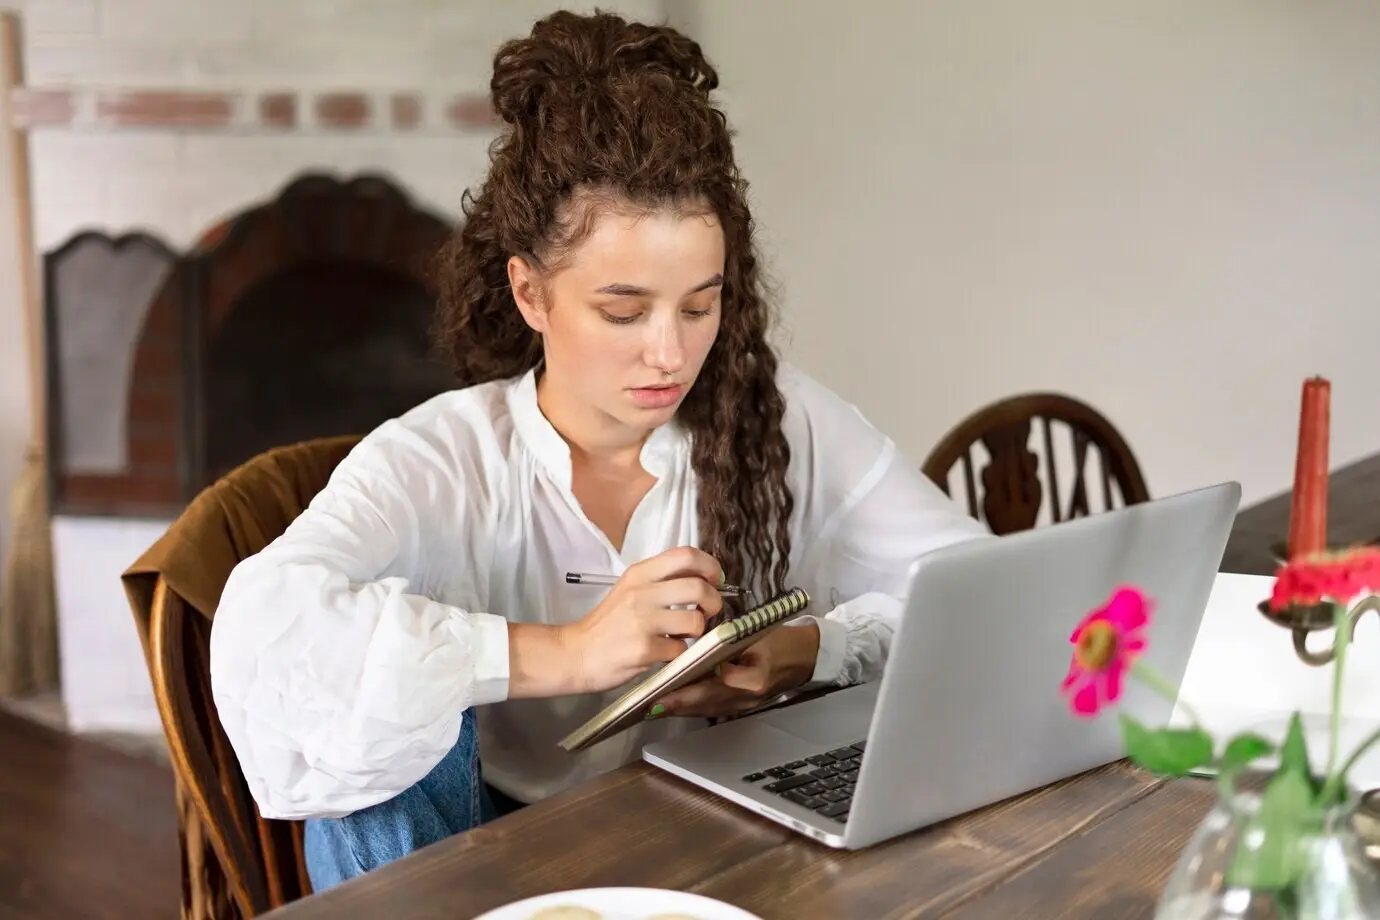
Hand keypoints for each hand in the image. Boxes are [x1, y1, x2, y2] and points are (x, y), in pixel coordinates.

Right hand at [562, 546, 724, 694]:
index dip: (710, 566)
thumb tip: (703, 579)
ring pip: (695, 620)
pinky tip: (666, 651)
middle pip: (699, 586)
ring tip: (683, 634)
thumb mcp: (630, 589)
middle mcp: (642, 592)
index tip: (715, 580)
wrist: (575, 653)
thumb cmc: (608, 623)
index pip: (686, 555)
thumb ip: (661, 581)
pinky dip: (679, 653)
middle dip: (714, 602)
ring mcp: (643, 621)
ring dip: (698, 630)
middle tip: (708, 611)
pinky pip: (681, 649)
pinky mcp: (644, 649)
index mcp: (640, 573)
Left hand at [652, 620, 820, 718]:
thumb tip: (708, 650)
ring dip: (678, 707)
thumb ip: (735, 641)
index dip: (693, 686)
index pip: (719, 684)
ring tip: (651, 705)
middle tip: (650, 702)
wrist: (799, 658)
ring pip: (704, 709)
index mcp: (754, 678)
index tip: (671, 684)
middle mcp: (746, 698)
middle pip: (706, 701)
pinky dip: (688, 707)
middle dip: (677, 702)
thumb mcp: (759, 634)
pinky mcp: (736, 707)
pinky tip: (669, 704)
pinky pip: (708, 710)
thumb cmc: (776, 641)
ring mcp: (741, 706)